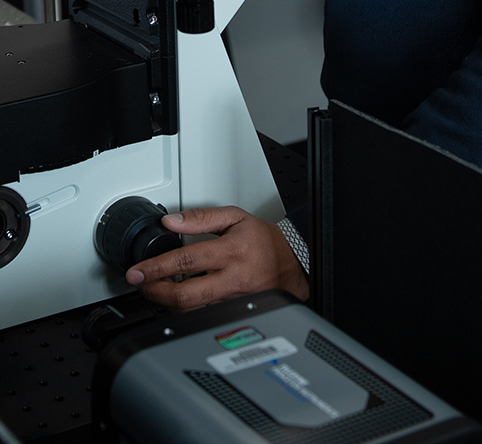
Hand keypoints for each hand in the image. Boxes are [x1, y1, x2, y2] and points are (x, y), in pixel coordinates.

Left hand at [125, 206, 308, 309]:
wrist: (292, 265)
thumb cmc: (264, 241)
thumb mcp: (235, 217)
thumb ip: (201, 218)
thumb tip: (171, 221)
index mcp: (230, 251)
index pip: (186, 260)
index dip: (157, 267)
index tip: (137, 270)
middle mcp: (231, 279)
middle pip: (184, 295)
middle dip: (155, 291)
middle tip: (139, 284)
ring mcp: (231, 299)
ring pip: (191, 310)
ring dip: (166, 302)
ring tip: (154, 289)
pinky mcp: (232, 312)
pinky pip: (202, 314)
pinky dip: (184, 309)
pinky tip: (175, 299)